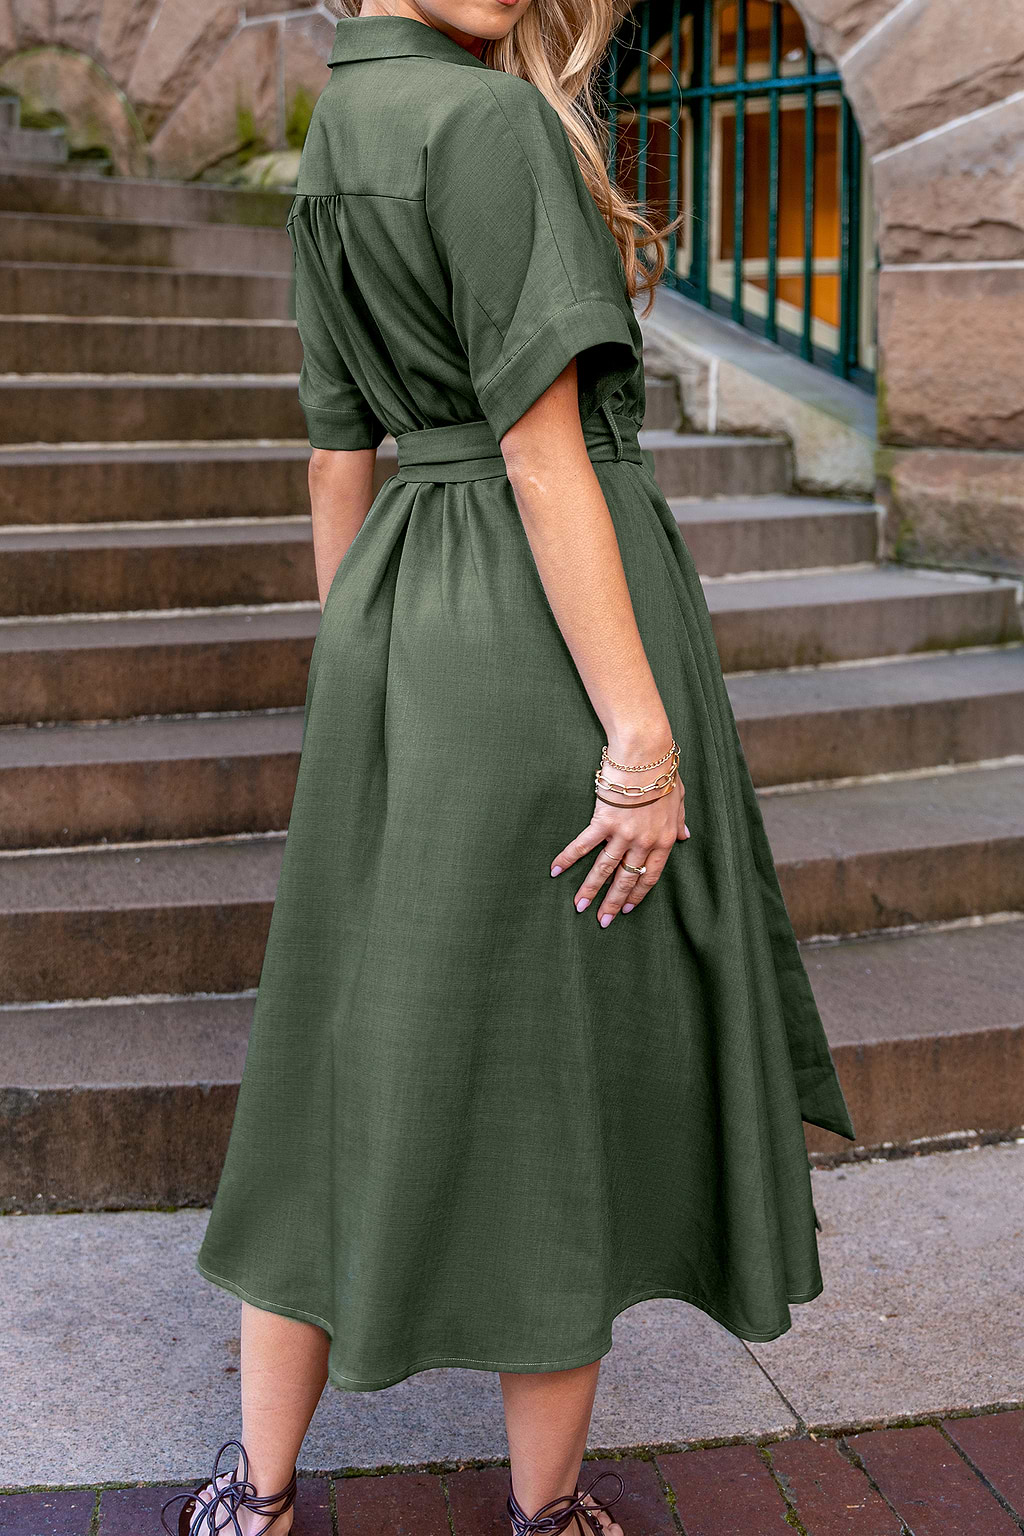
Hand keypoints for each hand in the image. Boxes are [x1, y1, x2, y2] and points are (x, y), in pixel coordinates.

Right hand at [550, 777, 689, 925]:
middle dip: (613, 902)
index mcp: (663, 839)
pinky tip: (556, 870)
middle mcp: (643, 841)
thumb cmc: (663, 772)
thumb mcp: (679, 799)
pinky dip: (568, 858)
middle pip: (626, 878)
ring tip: (579, 907)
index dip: (638, 894)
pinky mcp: (603, 820)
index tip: (627, 909)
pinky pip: (584, 844)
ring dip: (591, 889)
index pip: (650, 875)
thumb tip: (684, 837)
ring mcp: (623, 833)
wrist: (646, 753)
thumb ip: (679, 822)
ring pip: (605, 868)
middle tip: (603, 921)